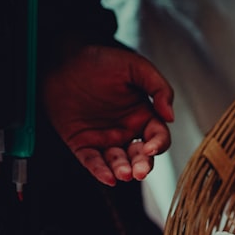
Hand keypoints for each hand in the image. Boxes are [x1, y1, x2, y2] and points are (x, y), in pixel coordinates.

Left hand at [43, 44, 173, 185]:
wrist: (63, 56)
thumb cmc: (101, 59)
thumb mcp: (137, 67)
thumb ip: (159, 88)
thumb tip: (170, 116)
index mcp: (143, 114)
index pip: (158, 136)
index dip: (158, 144)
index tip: (151, 147)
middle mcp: (126, 129)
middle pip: (140, 155)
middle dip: (142, 165)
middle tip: (139, 171)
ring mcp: (104, 137)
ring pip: (118, 162)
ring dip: (122, 170)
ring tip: (122, 174)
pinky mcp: (81, 142)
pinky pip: (92, 160)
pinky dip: (99, 171)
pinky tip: (107, 178)